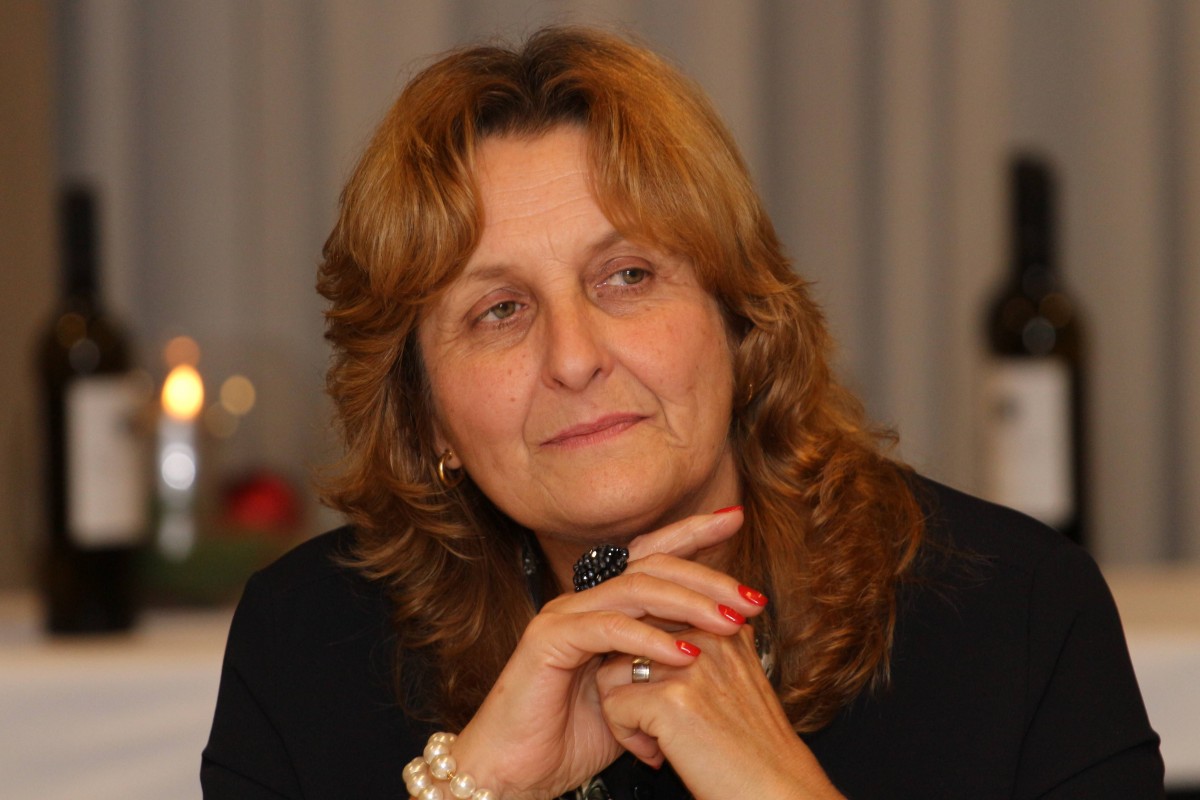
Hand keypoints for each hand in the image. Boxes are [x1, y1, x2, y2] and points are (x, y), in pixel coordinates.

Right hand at [449, 508, 768, 798]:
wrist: (520, 774)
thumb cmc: (577, 735)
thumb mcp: (641, 693)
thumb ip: (670, 662)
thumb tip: (724, 645)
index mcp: (605, 605)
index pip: (653, 555)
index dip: (692, 533)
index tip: (736, 518)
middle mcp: (583, 600)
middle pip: (652, 564)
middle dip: (707, 574)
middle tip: (752, 596)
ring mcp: (563, 617)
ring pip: (633, 588)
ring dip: (689, 603)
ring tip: (730, 622)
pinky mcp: (548, 642)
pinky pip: (607, 629)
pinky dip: (650, 638)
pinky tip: (685, 653)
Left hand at [594, 625, 843, 799]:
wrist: (776, 792)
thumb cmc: (753, 748)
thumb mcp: (739, 679)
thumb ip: (708, 647)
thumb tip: (664, 628)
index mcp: (723, 625)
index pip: (650, 615)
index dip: (645, 659)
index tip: (667, 697)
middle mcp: (707, 636)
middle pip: (626, 640)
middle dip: (627, 682)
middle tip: (655, 722)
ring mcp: (690, 666)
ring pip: (610, 671)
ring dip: (622, 710)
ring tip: (655, 739)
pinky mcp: (671, 700)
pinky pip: (613, 705)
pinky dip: (625, 735)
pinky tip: (656, 754)